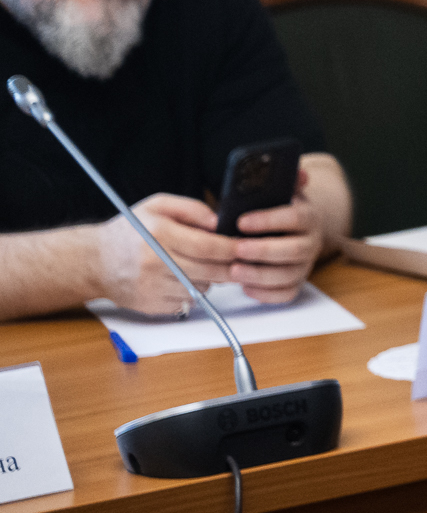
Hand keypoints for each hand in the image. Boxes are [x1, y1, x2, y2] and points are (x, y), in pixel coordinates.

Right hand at [97, 194, 229, 314]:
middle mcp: (155, 263)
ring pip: (200, 289)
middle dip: (230, 267)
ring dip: (209, 280)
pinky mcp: (149, 306)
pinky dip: (190, 292)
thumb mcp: (158, 206)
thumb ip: (192, 209)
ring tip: (200, 266)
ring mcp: (151, 287)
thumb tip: (219, 223)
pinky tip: (181, 279)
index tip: (247, 248)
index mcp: (159, 235)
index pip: (208, 246)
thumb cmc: (129, 231)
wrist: (92, 262)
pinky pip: (185, 302)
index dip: (232, 249)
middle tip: (239, 261)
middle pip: (209, 271)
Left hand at [226, 167, 328, 304]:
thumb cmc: (280, 210)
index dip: (269, 220)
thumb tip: (299, 173)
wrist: (294, 230)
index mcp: (309, 217)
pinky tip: (246, 286)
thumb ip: (287, 182)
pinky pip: (286, 294)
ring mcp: (305, 265)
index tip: (241, 221)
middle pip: (295, 250)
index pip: (296, 218)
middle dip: (263, 251)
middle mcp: (311, 242)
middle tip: (237, 249)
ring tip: (234, 270)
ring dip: (260, 275)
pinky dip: (266, 294)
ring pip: (289, 275)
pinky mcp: (296, 283)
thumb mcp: (283, 191)